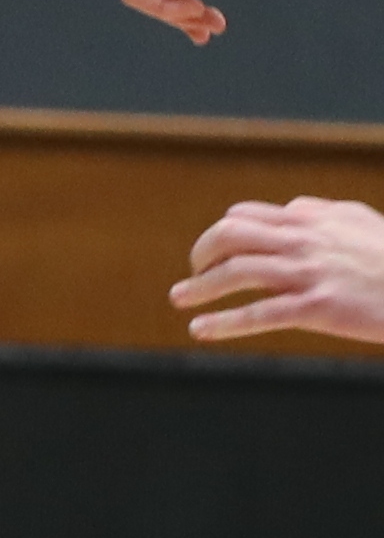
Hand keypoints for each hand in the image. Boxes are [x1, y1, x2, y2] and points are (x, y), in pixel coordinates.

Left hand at [171, 195, 383, 345]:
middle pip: (229, 236)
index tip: (212, 253)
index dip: (219, 234)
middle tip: (193, 273)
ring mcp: (309, 273)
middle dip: (201, 254)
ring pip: (236, 273)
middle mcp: (303, 241)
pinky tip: (200, 331)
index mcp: (310, 219)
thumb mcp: (359, 222)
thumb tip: (291, 206)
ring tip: (179, 299)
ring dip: (199, 288)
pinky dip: (222, 323)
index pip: (244, 216)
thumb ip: (322, 212)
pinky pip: (258, 314)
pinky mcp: (317, 307)